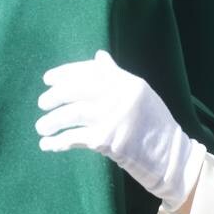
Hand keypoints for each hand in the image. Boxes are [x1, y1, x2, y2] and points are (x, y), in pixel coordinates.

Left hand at [36, 50, 204, 210]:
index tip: (47, 79)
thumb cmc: (154, 125)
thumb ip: (117, 76)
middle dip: (55, 96)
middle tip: (42, 103)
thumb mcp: (140, 94)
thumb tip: (98, 56)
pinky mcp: (107, 140)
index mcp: (127, 82)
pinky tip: (48, 145)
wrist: (171, 157)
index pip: (89, 70)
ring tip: (41, 126)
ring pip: (72, 114)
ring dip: (52, 121)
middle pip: (77, 90)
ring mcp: (113, 117)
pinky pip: (75, 138)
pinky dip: (59, 142)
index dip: (65, 73)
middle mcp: (119, 95)